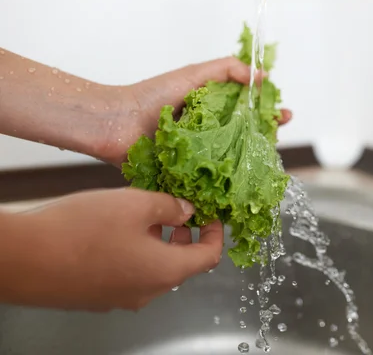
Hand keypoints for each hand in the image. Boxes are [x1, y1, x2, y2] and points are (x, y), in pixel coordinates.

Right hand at [0, 188, 222, 311]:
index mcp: (166, 271)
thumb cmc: (84, 228)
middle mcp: (149, 291)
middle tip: (176, 210)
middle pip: (183, 265)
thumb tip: (187, 211)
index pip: (209, 257)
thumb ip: (169, 207)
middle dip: (185, 235)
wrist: (25, 259)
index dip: (216, 233)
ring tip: (144, 216)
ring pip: (155, 270)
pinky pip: (130, 275)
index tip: (210, 214)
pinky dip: (137, 254)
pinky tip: (117, 232)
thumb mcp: (135, 203)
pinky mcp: (99, 298)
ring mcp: (122, 298)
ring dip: (160, 243)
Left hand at [95, 56, 291, 165]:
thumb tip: (262, 75)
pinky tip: (242, 184)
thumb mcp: (193, 74)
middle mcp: (208, 132)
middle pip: (245, 136)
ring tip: (266, 160)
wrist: (114, 123)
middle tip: (278, 138)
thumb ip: (227, 69)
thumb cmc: (150, 96)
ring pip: (232, 160)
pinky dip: (227, 184)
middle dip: (265, 137)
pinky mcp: (187, 175)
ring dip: (251, 162)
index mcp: (210, 108)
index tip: (283, 115)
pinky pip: (211, 181)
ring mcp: (199, 155)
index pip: (247, 110)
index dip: (267, 112)